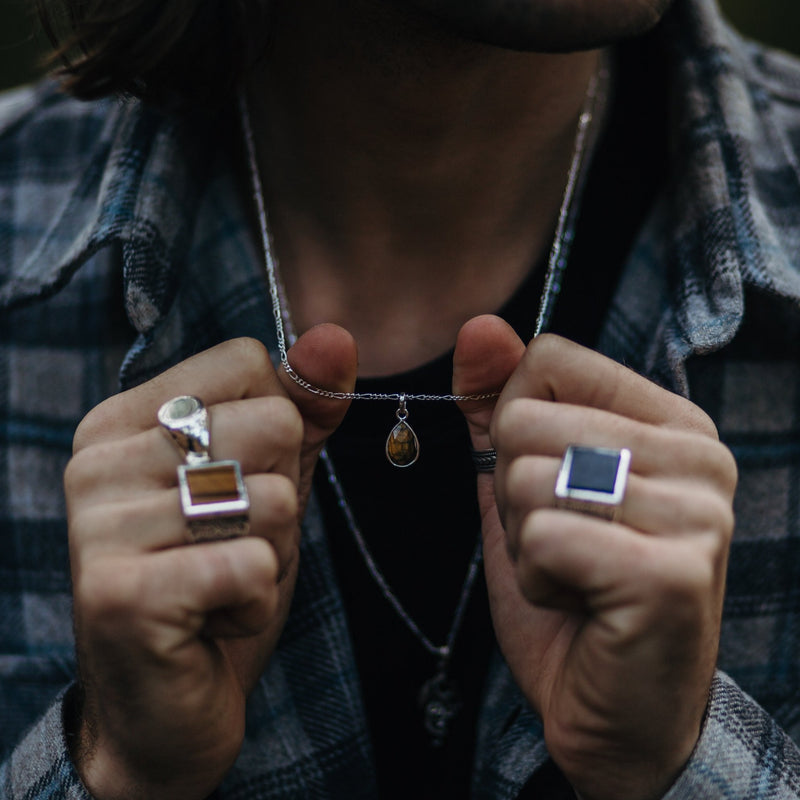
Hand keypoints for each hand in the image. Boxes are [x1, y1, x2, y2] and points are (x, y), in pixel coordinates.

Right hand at [65, 327, 355, 798]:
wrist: (162, 707)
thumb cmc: (217, 579)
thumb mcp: (270, 481)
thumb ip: (303, 407)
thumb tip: (336, 336)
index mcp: (126, 418)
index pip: (247, 362)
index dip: (279, 427)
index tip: (240, 481)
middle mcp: (98, 460)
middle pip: (272, 425)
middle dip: (281, 499)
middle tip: (230, 544)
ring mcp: (100, 526)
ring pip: (271, 498)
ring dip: (271, 553)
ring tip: (220, 581)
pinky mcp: (122, 594)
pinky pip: (253, 564)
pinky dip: (256, 600)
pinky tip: (214, 620)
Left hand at [454, 317, 736, 799]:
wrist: (616, 710)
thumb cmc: (571, 589)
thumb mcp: (523, 483)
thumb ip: (500, 402)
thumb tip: (477, 325)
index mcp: (671, 421)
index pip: (550, 360)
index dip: (517, 425)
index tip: (552, 483)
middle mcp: (699, 455)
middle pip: (527, 418)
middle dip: (513, 492)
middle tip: (562, 542)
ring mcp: (694, 513)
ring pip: (528, 478)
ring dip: (524, 539)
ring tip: (572, 572)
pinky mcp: (670, 573)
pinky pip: (543, 538)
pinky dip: (535, 579)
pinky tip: (579, 603)